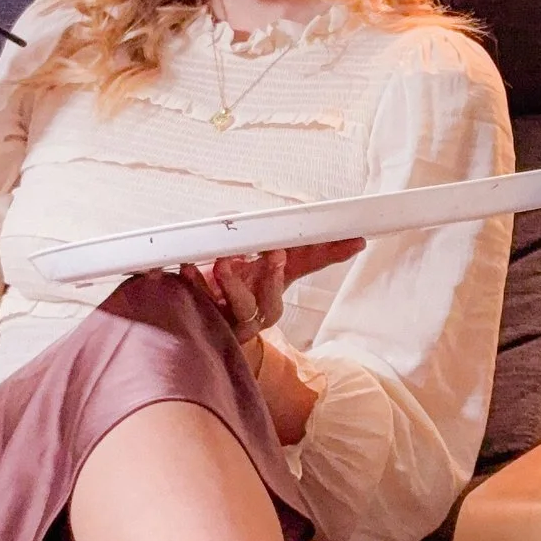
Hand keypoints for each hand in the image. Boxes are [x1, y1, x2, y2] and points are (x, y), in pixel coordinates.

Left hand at [186, 237, 362, 359]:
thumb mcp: (248, 253)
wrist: (192, 311)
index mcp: (276, 285)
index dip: (332, 253)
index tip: (353, 240)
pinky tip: (187, 268)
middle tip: (273, 253)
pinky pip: (203, 307)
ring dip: (234, 284)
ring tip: (223, 263)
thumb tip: (273, 215)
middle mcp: (260, 308)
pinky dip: (195, 286)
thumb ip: (260, 235)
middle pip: (275, 299)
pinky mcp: (208, 324)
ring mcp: (235, 321)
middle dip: (275, 276)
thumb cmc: (224, 279)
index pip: (310, 264)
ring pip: (244, 308)